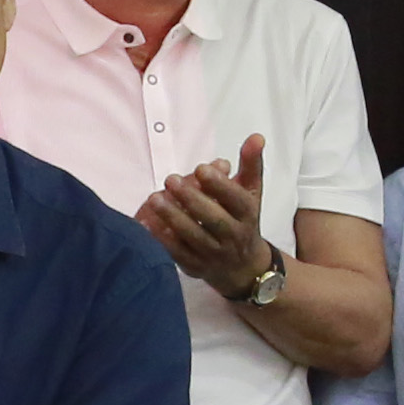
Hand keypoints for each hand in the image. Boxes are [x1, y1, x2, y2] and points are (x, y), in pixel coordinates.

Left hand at [139, 136, 276, 301]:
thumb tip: (256, 137)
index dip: (219, 185)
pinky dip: (161, 240)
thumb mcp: (250, 192)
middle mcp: (233, 236)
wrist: (243, 267)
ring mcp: (214, 254)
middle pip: (213, 219)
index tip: (200, 168)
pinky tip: (146, 224)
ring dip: (172, 218)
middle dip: (191, 199)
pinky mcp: (195, 267)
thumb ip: (251, 164)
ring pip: (193, 237)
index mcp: (248, 215)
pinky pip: (177, 254)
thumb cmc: (242, 220)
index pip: (237, 200)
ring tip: (155, 199)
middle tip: (170, 179)